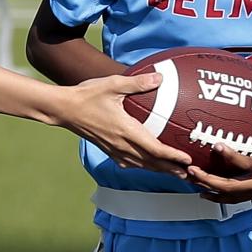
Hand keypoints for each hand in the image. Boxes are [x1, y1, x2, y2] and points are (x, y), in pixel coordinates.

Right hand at [57, 71, 194, 176]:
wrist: (63, 109)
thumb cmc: (87, 95)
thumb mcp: (112, 85)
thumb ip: (137, 83)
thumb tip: (160, 77)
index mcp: (125, 130)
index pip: (154, 149)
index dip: (172, 156)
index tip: (187, 159)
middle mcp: (121, 144)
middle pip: (151, 162)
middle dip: (171, 169)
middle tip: (188, 173)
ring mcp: (113, 149)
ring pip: (141, 165)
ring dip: (159, 170)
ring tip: (174, 173)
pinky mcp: (107, 149)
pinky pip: (129, 163)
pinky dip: (142, 166)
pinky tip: (146, 165)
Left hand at [186, 77, 251, 201]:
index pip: (249, 165)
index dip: (231, 158)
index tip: (216, 146)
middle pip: (233, 188)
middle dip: (210, 181)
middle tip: (191, 169)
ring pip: (232, 197)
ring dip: (210, 189)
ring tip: (190, 179)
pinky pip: (236, 199)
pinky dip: (219, 195)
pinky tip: (203, 189)